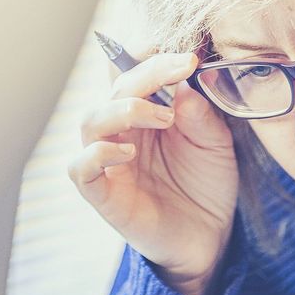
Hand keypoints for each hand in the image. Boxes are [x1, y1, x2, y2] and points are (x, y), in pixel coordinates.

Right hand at [70, 52, 237, 294]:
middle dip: (146, 74)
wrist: (209, 236)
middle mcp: (122, 130)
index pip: (134, 71)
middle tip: (181, 72)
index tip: (188, 57)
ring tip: (164, 117)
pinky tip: (129, 153)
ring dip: (123, 109)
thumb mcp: (215, 142)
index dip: (154, 58)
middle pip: (113, 88)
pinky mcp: (103, 194)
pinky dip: (97, 155)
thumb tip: (184, 84)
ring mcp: (109, 161)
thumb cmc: (206, 183)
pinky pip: (80, 168)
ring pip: (90, 120)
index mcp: (146, 111)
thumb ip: (201, 114)